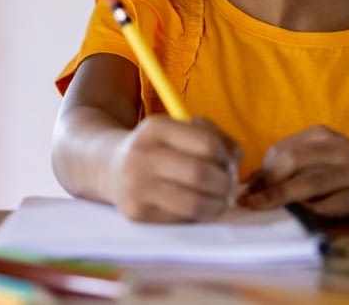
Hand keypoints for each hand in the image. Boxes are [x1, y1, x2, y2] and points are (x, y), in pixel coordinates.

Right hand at [108, 116, 240, 222]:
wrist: (112, 169)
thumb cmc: (159, 149)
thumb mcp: (179, 130)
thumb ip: (214, 137)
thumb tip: (235, 160)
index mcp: (155, 128)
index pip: (206, 144)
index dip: (226, 157)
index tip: (228, 164)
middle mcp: (142, 155)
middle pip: (201, 175)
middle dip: (225, 184)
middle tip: (228, 186)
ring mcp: (137, 186)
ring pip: (195, 204)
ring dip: (217, 205)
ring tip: (218, 200)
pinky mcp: (137, 213)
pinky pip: (182, 219)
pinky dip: (198, 215)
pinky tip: (197, 207)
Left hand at [238, 125, 348, 220]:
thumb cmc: (338, 182)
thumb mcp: (312, 169)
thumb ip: (284, 174)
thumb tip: (247, 189)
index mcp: (320, 136)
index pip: (281, 150)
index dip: (262, 173)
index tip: (246, 194)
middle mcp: (338, 147)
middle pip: (293, 161)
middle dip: (269, 185)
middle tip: (252, 204)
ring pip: (313, 181)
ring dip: (286, 198)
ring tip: (267, 210)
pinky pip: (337, 202)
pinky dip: (317, 210)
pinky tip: (304, 218)